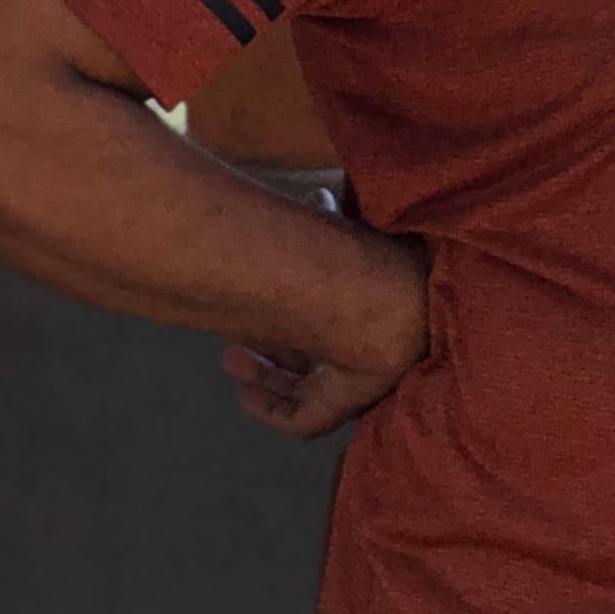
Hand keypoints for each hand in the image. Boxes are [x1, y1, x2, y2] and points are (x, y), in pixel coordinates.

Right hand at [221, 233, 429, 440]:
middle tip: (237, 344)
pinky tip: (246, 395)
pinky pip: (306, 421)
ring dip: (267, 377)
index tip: (260, 310)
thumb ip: (329, 218)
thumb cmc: (360, 258)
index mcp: (373, 303)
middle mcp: (369, 342)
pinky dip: (273, 413)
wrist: (381, 301)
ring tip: (233, 357)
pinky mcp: (347, 404)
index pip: (337, 319)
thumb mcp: (337, 231)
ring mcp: (360, 377)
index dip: (298, 316)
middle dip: (276, 352)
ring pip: (309, 390)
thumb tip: (320, 192)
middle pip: (320, 359)